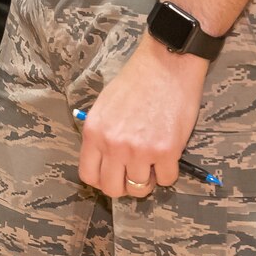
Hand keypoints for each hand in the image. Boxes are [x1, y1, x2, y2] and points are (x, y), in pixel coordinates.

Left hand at [77, 39, 206, 198]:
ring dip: (147, 180)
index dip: (101, 180)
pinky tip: (167, 156)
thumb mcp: (103, 106)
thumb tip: (103, 160)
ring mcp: (139, 150)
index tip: (112, 176)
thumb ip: (100, 134)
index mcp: (93, 132)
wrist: (165, 66)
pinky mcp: (166, 151)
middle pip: (113, 189)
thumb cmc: (135, 82)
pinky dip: (167, 172)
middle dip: (124, 186)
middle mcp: (113, 145)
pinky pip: (166, 179)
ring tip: (151, 163)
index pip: (88, 175)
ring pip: (139, 189)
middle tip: (133, 174)